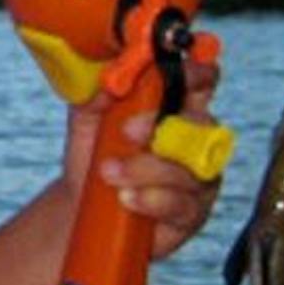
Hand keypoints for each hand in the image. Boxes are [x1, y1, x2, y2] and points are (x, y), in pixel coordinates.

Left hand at [60, 62, 224, 261]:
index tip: (176, 72)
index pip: (199, 83)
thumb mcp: (86, 119)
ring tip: (108, 172)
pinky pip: (181, 204)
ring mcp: (197, 178)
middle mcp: (195, 141)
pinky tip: (126, 198)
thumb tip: (109, 78)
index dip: (196, 73)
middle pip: (201, 124)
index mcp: (175, 108)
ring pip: (188, 168)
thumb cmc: (93, 155)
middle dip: (160, 125)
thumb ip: (96, 94)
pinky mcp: (192, 213)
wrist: (82, 207)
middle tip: (126, 131)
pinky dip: (150, 199)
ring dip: (144, 168)